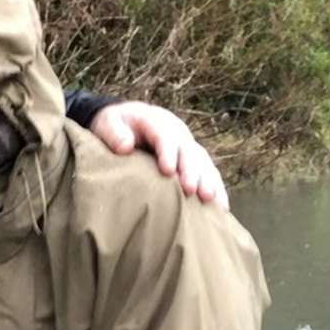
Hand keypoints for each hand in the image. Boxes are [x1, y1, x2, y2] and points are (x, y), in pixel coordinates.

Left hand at [90, 101, 228, 208]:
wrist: (125, 121)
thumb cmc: (114, 126)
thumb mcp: (108, 123)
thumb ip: (114, 133)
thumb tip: (125, 146)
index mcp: (157, 121)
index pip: (166, 136)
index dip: (168, 152)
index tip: (167, 171)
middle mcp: (177, 133)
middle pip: (189, 151)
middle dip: (192, 171)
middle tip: (192, 191)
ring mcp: (187, 146)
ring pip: (204, 163)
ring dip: (208, 181)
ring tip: (210, 200)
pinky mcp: (192, 161)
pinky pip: (208, 173)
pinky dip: (216, 188)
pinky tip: (221, 208)